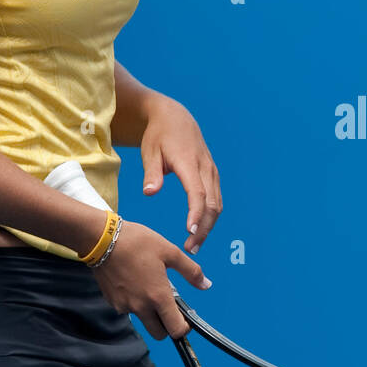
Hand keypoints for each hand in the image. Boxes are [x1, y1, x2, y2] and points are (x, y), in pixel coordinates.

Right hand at [90, 219, 207, 340]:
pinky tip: (134, 282)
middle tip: (168, 306)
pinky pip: (128, 309)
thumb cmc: (137, 242)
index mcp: (158, 297)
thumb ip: (190, 271)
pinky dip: (134, 302)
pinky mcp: (112, 302)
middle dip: (166, 325)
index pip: (176, 330)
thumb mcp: (169, 252)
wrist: (102, 239)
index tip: (185, 319)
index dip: (184, 328)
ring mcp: (124, 306)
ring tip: (149, 286)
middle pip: (159, 333)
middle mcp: (140, 307)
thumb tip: (206, 285)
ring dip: (149, 312)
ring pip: (142, 320)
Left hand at [138, 95, 221, 254]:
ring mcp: (211, 171)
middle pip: (212, 204)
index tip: (189, 233)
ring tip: (194, 244)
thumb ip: (151, 173)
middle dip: (203, 228)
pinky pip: (215, 199)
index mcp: (189, 162)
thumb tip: (150, 193)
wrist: (175, 117)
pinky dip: (209, 217)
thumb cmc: (158, 136)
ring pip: (217, 204)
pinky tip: (198, 229)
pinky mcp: (212, 175)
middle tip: (191, 249)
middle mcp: (205, 168)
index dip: (195, 214)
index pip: (197, 193)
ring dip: (208, 226)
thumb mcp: (150, 151)